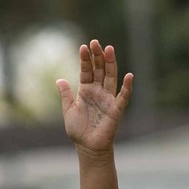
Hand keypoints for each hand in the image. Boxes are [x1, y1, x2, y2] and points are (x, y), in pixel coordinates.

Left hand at [57, 39, 133, 155]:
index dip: (85, 59)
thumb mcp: (68, 110)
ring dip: (110, 63)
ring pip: (111, 77)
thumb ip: (66, 95)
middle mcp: (98, 91)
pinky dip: (127, 87)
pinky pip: (123, 96)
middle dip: (97, 56)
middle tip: (95, 42)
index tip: (83, 46)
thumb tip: (59, 79)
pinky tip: (129, 76)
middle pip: (100, 70)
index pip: (87, 71)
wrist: (88, 146)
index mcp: (86, 90)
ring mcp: (108, 98)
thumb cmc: (78, 129)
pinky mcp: (116, 108)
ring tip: (109, 49)